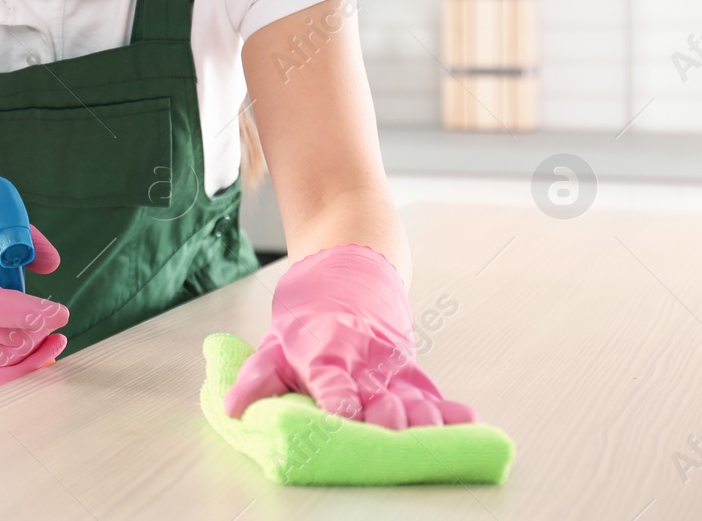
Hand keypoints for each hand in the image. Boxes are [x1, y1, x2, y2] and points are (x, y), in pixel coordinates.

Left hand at [224, 243, 475, 429]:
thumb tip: (233, 409)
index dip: (337, 396)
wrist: (349, 271)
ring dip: (423, 418)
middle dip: (385, 417)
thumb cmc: (308, 318)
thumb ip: (256, 379)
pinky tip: (467, 423)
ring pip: (412, 398)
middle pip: (377, 398)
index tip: (344, 413)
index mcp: (325, 354)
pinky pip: (433, 394)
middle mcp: (363, 363)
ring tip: (432, 431)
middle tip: (388, 427)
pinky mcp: (412, 371)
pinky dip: (451, 412)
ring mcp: (392, 368)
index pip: (331, 379)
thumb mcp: (276, 344)